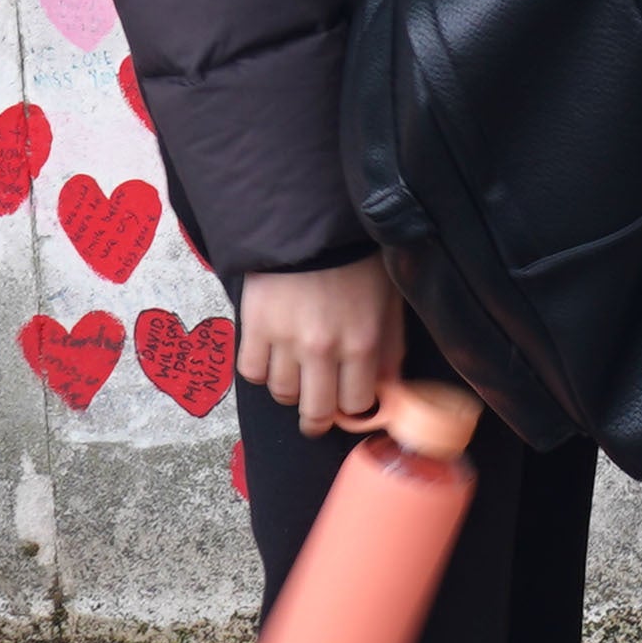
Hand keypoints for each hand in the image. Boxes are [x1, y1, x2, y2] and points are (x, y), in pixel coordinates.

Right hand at [236, 257, 405, 436]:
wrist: (311, 223)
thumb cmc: (358, 261)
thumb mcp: (389, 302)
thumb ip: (390, 348)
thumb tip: (387, 387)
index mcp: (362, 343)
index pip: (355, 404)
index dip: (353, 407)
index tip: (349, 401)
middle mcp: (322, 349)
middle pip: (315, 411)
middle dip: (318, 418)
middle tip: (317, 414)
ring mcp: (284, 340)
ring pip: (282, 393)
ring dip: (291, 390)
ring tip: (298, 376)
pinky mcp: (253, 326)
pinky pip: (251, 371)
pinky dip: (261, 370)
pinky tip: (273, 358)